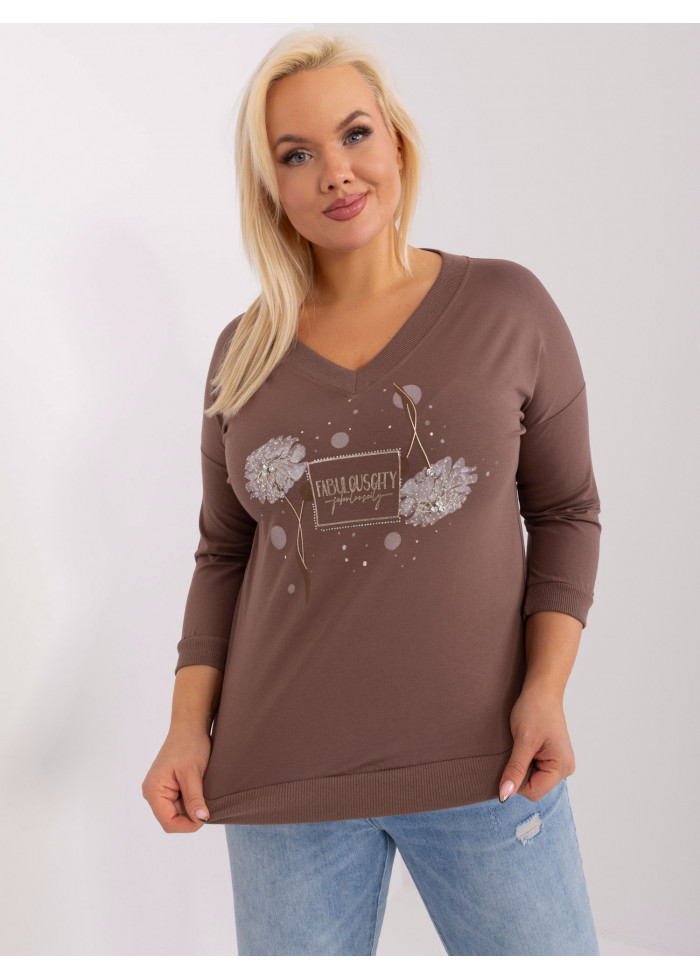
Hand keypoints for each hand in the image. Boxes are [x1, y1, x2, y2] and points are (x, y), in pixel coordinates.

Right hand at [142, 726, 212, 831]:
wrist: (190, 726)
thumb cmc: (190, 745)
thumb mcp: (193, 773)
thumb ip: (194, 799)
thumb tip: (201, 820)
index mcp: (153, 790)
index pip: (169, 823)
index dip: (188, 825)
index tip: (206, 815)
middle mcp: (152, 793)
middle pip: (172, 819)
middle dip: (190, 815)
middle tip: (207, 801)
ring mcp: (158, 790)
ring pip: (177, 812)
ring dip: (191, 807)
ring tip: (202, 791)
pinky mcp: (166, 787)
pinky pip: (178, 803)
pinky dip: (190, 801)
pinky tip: (199, 789)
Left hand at [498, 686, 575, 802]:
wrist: (541, 690)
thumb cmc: (535, 710)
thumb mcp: (523, 741)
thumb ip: (515, 769)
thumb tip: (504, 794)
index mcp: (562, 767)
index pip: (533, 791)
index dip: (515, 782)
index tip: (507, 763)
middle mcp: (565, 768)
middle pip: (534, 787)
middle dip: (519, 774)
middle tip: (515, 750)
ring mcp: (559, 763)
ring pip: (533, 778)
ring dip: (522, 767)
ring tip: (520, 746)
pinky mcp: (552, 757)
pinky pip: (535, 769)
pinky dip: (525, 761)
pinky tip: (524, 747)